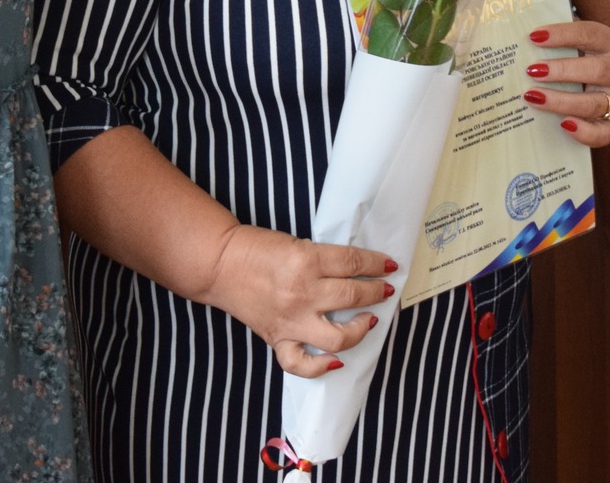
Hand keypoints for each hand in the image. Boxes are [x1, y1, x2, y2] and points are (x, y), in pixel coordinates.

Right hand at [204, 224, 397, 377]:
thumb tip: (356, 271)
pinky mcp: (277, 339)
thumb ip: (323, 259)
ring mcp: (291, 321)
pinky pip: (302, 363)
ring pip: (339, 337)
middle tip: (385, 289)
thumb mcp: (296, 243)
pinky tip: (336, 360)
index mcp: (306, 262)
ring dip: (362, 329)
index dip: (377, 264)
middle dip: (377, 292)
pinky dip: (321, 366)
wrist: (220, 264)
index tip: (389, 266)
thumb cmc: (256, 248)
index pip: (354, 264)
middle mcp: (302, 294)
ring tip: (370, 320)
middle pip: (353, 297)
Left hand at [522, 19, 609, 146]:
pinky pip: (604, 133)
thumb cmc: (578, 55)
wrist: (597, 78)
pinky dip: (584, 132)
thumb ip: (552, 39)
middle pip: (598, 71)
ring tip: (533, 97)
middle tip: (532, 71)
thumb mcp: (571, 40)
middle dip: (563, 71)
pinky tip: (562, 125)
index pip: (590, 34)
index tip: (534, 37)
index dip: (563, 34)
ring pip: (595, 103)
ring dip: (562, 101)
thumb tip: (516, 41)